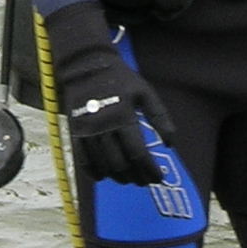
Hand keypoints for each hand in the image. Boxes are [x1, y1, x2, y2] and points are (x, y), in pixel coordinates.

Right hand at [42, 3, 175, 186]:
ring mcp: (88, 131)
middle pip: (120, 163)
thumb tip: (171, 143)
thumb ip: (160, 117)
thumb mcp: (146, 93)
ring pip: (103, 165)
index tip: (158, 178)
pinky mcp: (76, 132)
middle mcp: (104, 126)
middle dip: (135, 177)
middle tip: (145, 180)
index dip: (149, 169)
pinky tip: (104, 177)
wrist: (87, 67)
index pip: (138, 153)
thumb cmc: (121, 79)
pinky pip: (83, 161)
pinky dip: (94, 173)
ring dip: (118, 177)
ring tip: (129, 179)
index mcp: (124, 116)